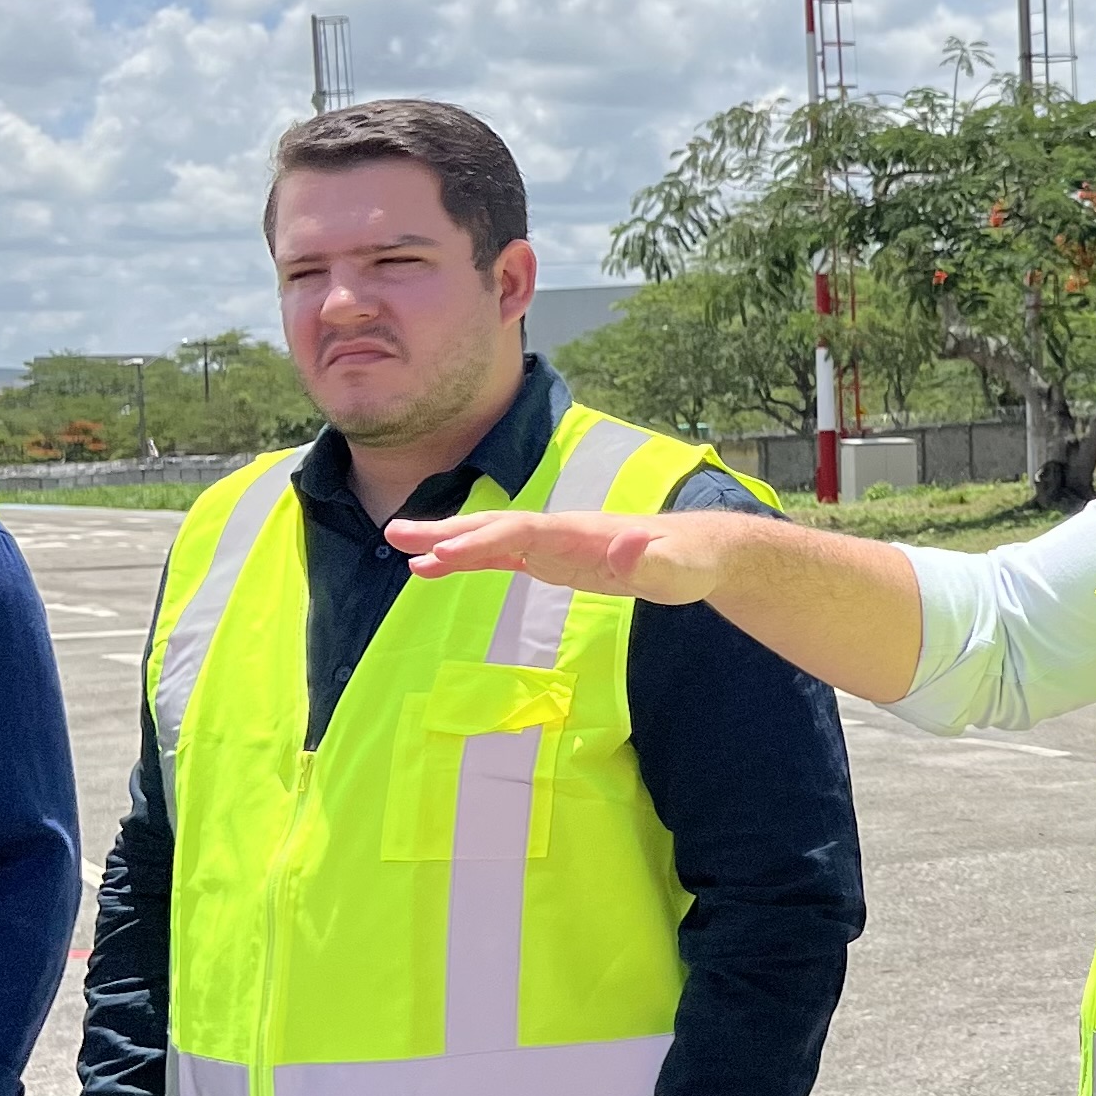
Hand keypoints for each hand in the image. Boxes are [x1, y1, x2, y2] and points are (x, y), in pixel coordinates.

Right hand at [385, 510, 724, 606]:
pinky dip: (468, 561)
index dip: (483, 540)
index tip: (442, 554)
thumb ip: (650, 560)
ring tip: (400, 550)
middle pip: (495, 526)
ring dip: (447, 543)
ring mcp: (554, 544)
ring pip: (491, 539)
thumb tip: (623, 547)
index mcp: (581, 531)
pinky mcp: (554, 560)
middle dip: (447, 530)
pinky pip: (501, 558)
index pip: (522, 532)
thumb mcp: (677, 568)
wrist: (701, 553)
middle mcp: (560, 531)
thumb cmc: (690, 562)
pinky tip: (435, 570)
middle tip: (395, 534)